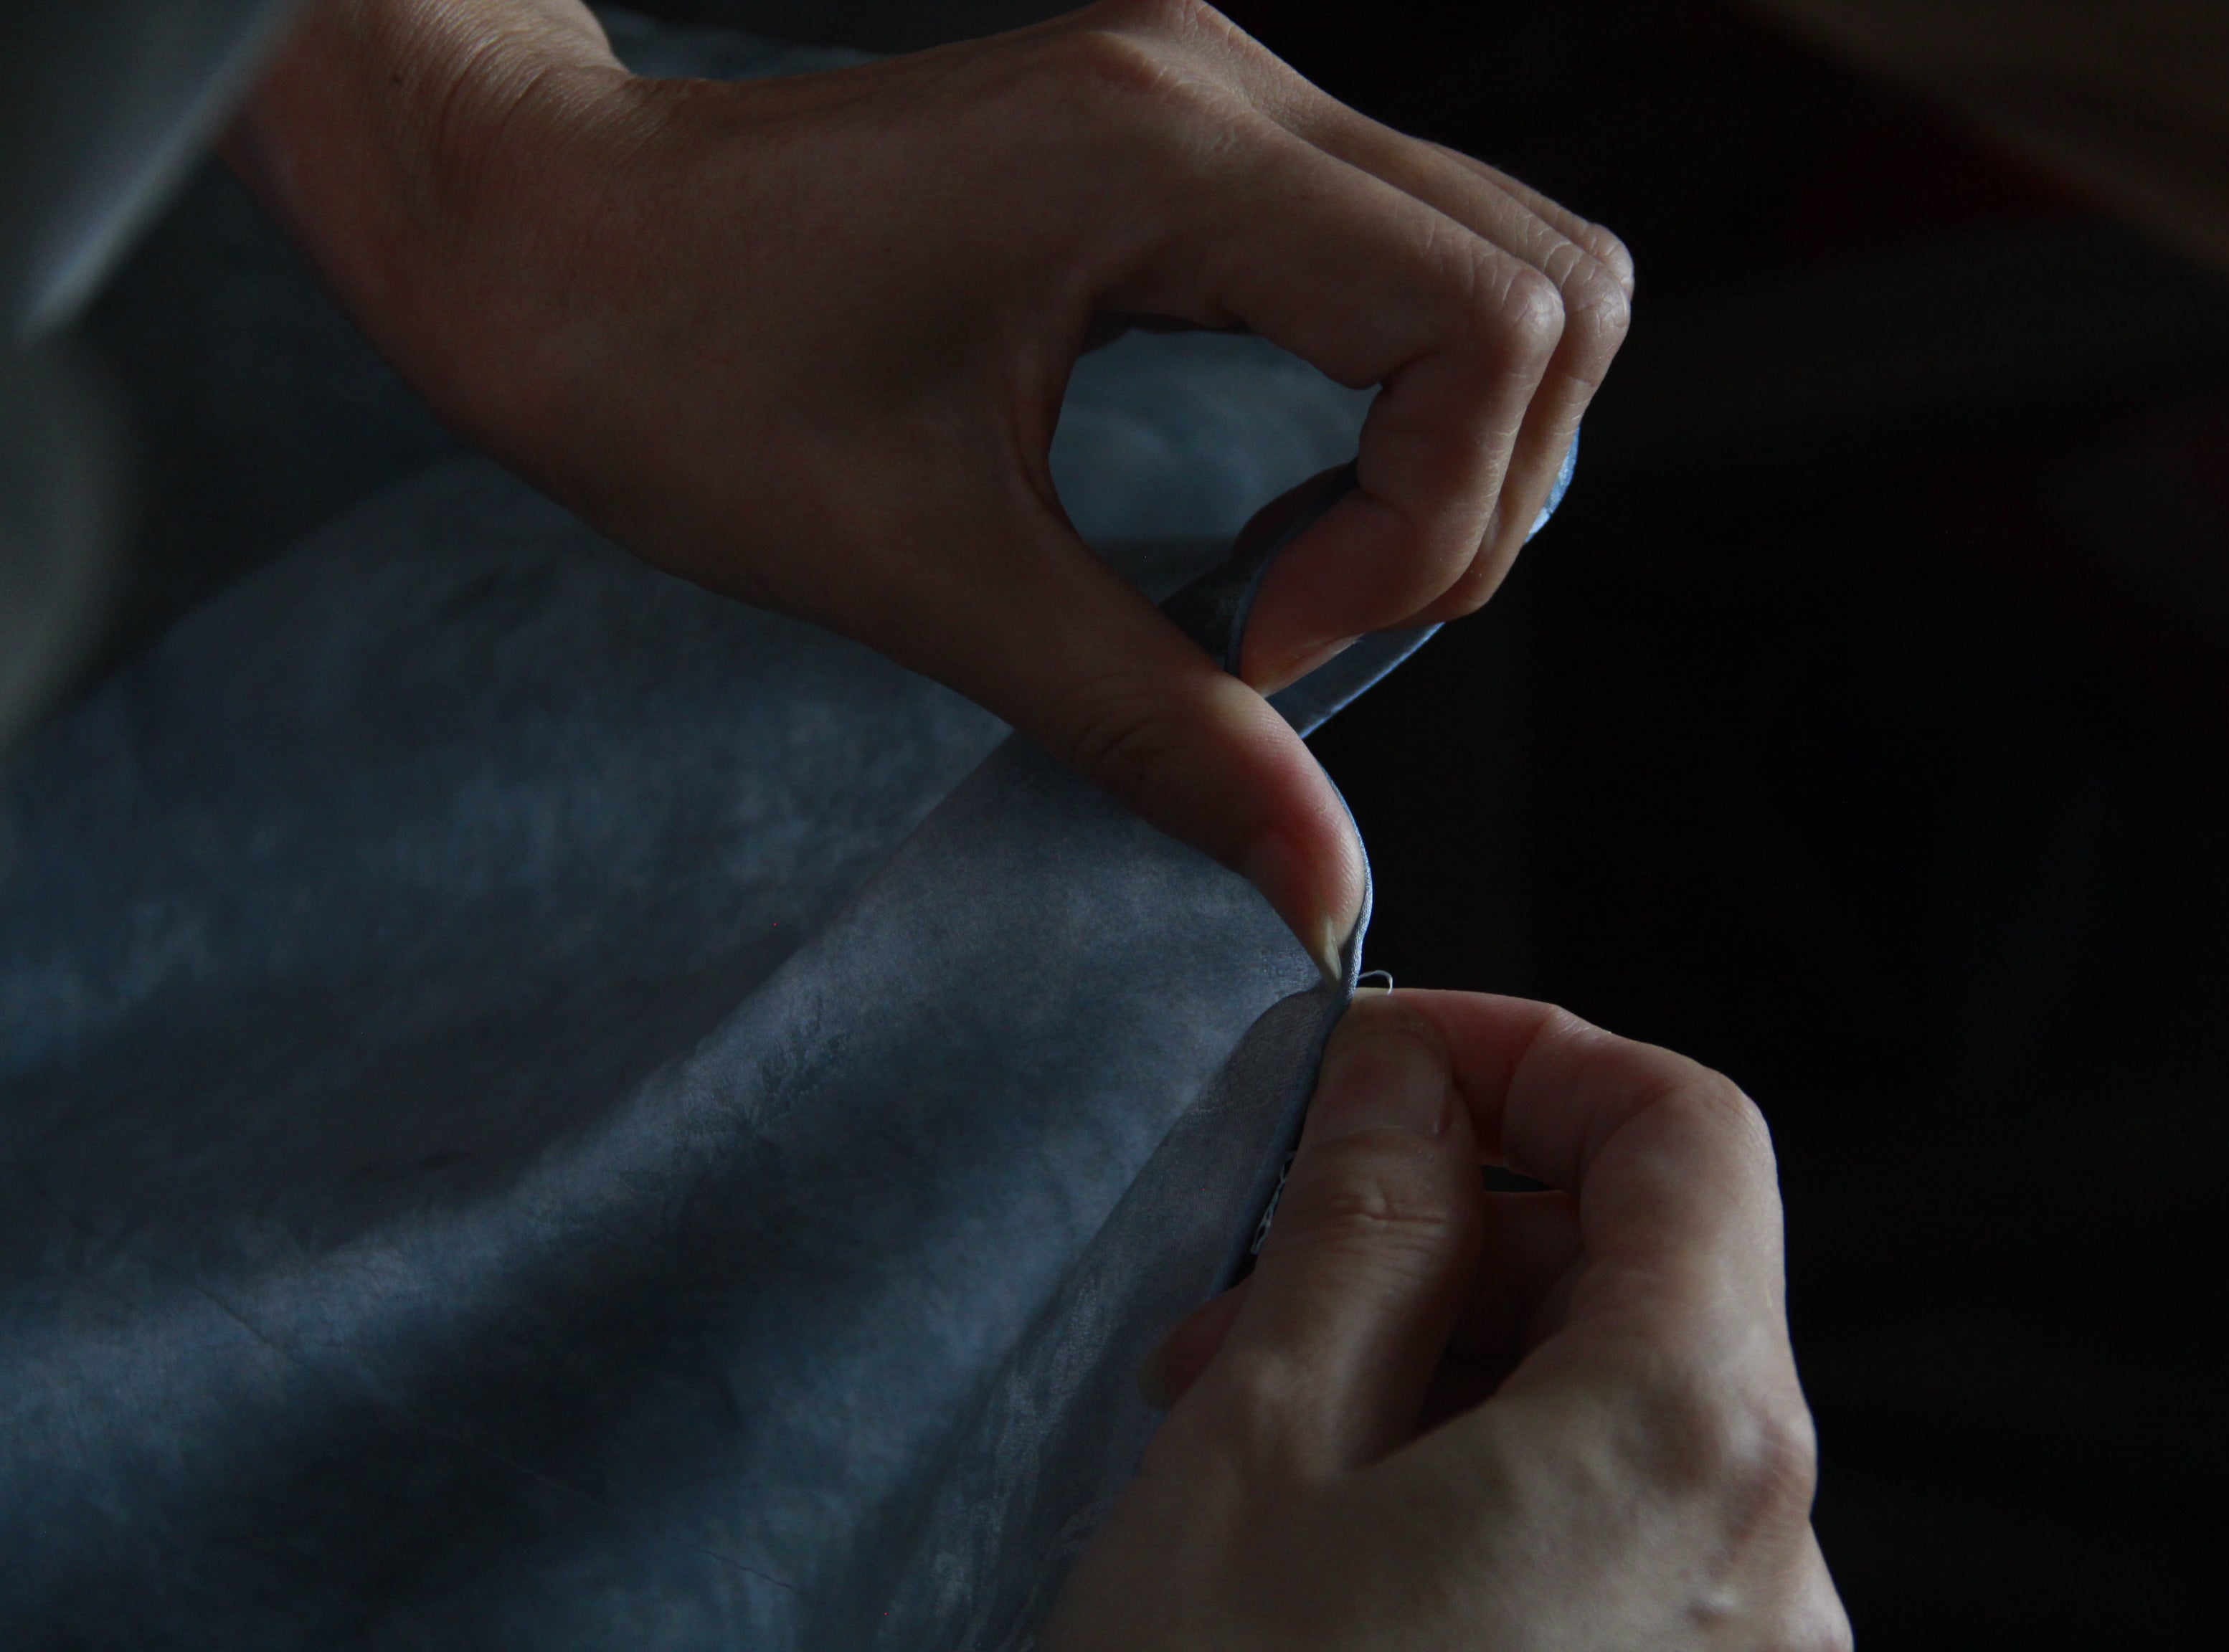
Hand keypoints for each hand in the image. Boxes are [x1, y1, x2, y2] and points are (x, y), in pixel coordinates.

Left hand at [226, 0, 1631, 975]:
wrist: (534, 230)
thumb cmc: (673, 371)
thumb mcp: (919, 571)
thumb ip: (1149, 722)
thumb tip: (1320, 887)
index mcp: (1170, 154)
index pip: (1492, 326)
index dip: (1429, 522)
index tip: (1264, 640)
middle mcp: (1228, 88)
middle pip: (1552, 285)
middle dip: (1477, 498)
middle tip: (1303, 618)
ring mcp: (1220, 98)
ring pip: (1505, 268)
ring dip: (1450, 457)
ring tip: (1293, 578)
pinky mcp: (1192, 144)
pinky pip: (1402, 268)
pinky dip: (1390, 414)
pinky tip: (1274, 517)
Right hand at [1047, 990, 1848, 1649]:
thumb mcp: (1257, 1454)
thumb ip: (1361, 1228)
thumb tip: (1410, 1085)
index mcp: (1692, 1446)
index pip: (1691, 1133)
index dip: (1536, 1057)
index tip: (1390, 1059)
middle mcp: (1774, 1575)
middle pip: (1656, 1282)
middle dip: (1455, 1237)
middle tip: (1251, 1284)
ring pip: (1618, 1427)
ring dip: (1443, 1377)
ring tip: (1247, 1438)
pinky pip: (1612, 1558)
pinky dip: (1481, 1499)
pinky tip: (1323, 1555)